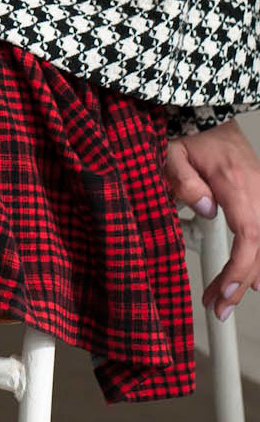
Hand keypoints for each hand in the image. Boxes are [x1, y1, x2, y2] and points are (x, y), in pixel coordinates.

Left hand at [164, 118, 259, 321]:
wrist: (205, 115)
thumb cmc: (187, 134)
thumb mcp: (171, 153)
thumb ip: (184, 181)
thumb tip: (204, 209)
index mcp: (235, 183)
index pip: (249, 234)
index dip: (241, 267)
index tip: (225, 290)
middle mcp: (256, 189)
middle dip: (241, 281)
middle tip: (218, 306)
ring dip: (250, 273)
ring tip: (225, 296)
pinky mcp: (258, 196)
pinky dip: (259, 256)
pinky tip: (252, 278)